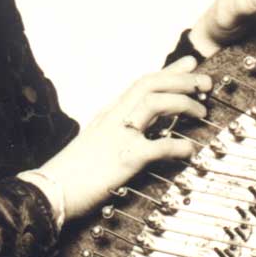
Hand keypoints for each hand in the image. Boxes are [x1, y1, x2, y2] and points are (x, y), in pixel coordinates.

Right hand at [38, 57, 206, 215]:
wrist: (50, 192)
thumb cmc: (74, 173)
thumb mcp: (99, 142)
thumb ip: (121, 131)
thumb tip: (148, 130)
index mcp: (109, 114)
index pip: (143, 83)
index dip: (170, 71)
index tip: (192, 63)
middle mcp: (114, 118)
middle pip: (150, 84)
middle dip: (182, 79)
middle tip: (205, 82)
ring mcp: (118, 136)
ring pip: (154, 103)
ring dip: (183, 104)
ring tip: (202, 112)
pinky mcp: (123, 159)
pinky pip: (158, 146)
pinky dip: (179, 146)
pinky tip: (190, 150)